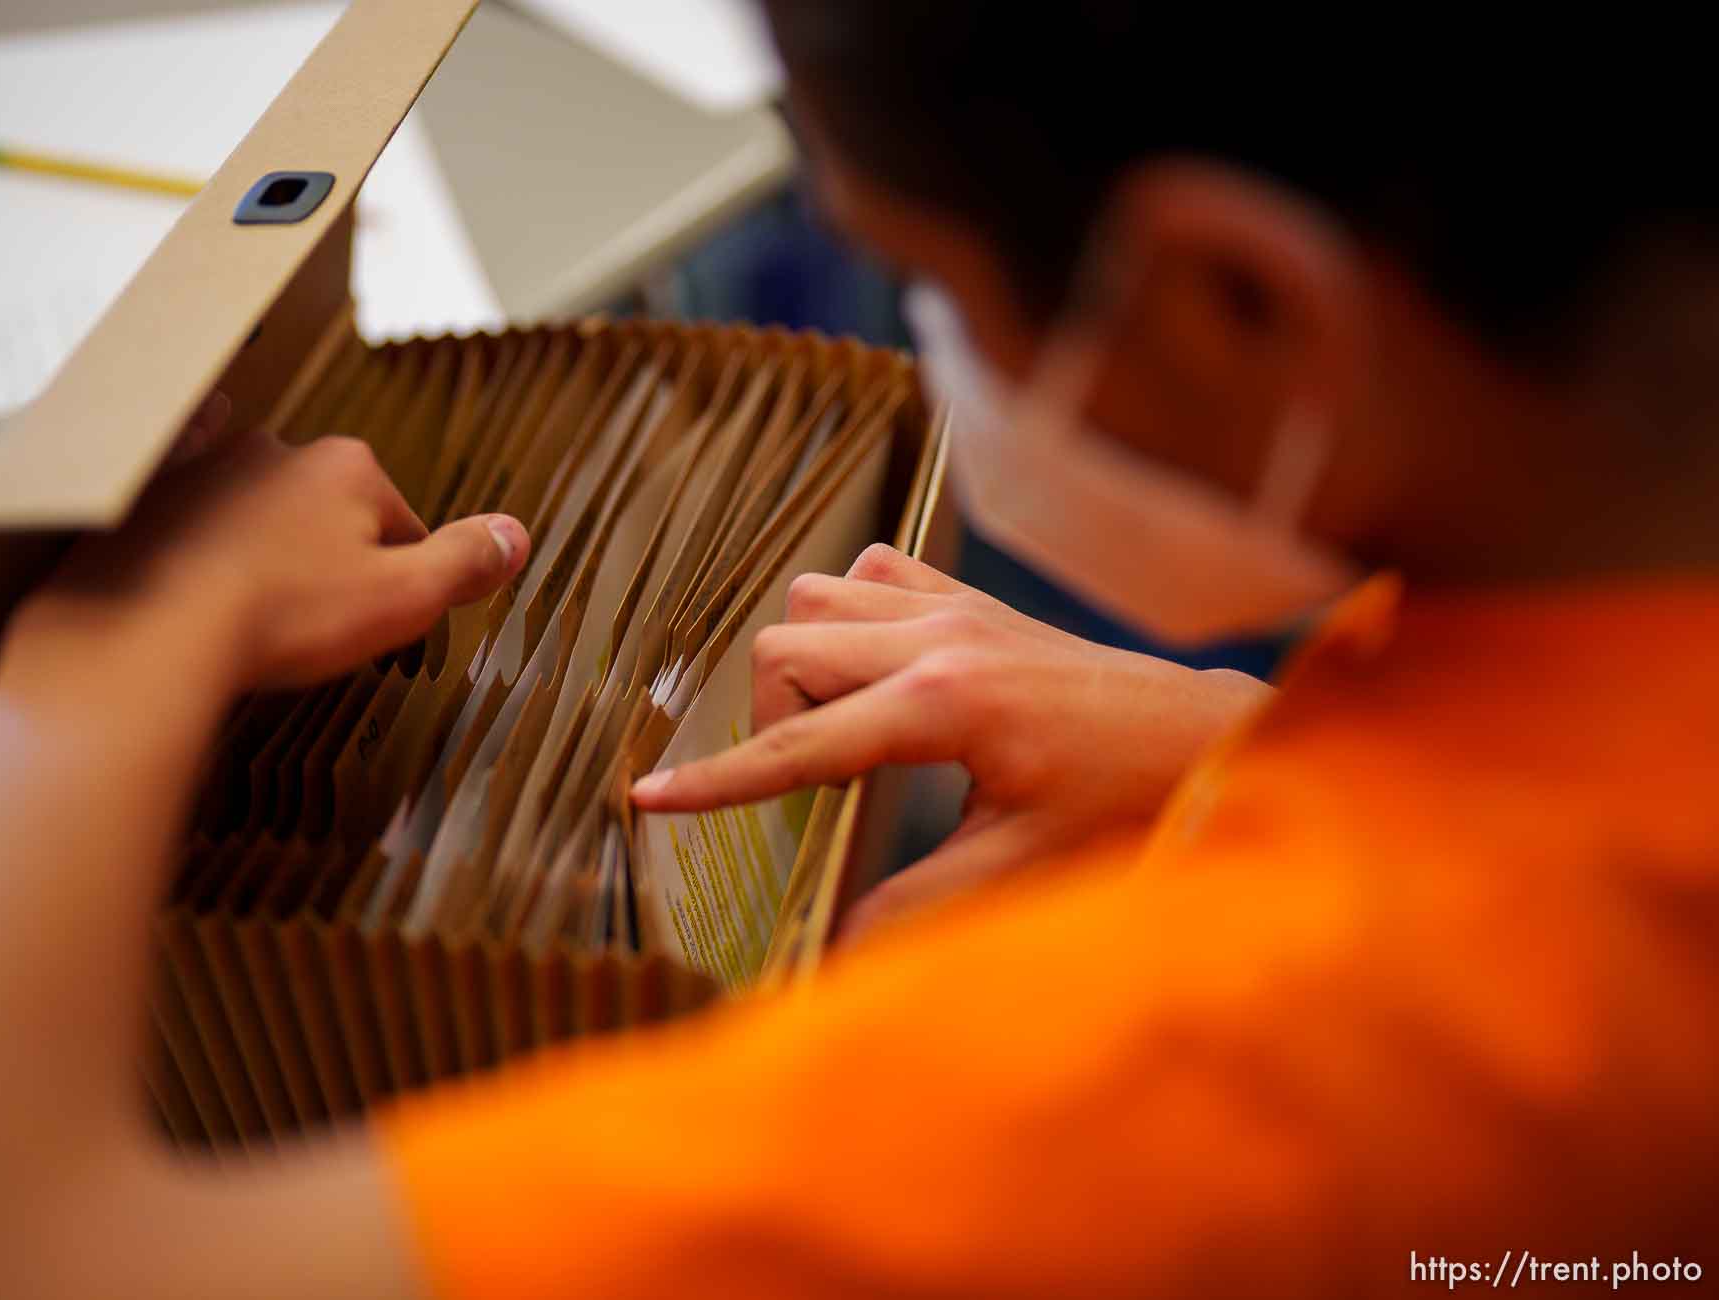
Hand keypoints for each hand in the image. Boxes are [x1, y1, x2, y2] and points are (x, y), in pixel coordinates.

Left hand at [3, 395, 528, 698]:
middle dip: (328, 556)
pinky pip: (181, 505)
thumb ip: (463, 564)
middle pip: (328, 509)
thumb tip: (517, 536)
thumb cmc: (281, 619)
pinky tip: (190, 557)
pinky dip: (191, 526)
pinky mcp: (143, 494)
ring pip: (257, 507)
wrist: (148, 632)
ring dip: (263, 545)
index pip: (400, 524)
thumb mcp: (400, 601)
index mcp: (349, 467)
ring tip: (250, 613)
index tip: (377, 626)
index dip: (397, 580)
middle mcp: (277, 448)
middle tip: (311, 626)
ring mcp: (203, 465)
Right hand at [631, 543, 1269, 938]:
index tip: (648, 798)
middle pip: (788, 649)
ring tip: (844, 726)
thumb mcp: (1018, 869)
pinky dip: (851, 612)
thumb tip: (831, 956)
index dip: (719, 782)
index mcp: (945, 704)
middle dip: (773, 717)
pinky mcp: (975, 598)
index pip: (799, 747)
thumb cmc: (1127, 802)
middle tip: (815, 784)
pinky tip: (879, 668)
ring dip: (807, 659)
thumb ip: (913, 910)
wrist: (1212, 740)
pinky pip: (872, 571)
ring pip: (817, 596)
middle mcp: (941, 637)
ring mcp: (957, 606)